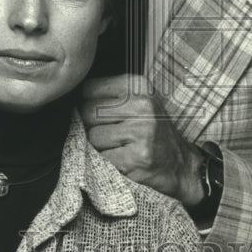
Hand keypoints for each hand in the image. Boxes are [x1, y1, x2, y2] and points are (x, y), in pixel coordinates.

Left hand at [79, 75, 204, 207]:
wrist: (182, 166)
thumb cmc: (152, 132)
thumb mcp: (137, 102)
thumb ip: (108, 96)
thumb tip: (70, 100)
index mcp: (139, 86)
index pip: (89, 88)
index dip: (85, 104)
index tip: (100, 116)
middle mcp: (142, 104)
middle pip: (87, 112)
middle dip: (91, 127)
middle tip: (110, 135)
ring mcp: (141, 131)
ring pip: (92, 136)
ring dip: (99, 147)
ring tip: (119, 147)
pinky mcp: (137, 157)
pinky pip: (102, 157)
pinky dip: (107, 162)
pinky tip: (124, 160)